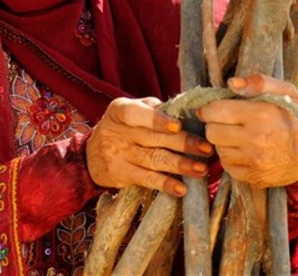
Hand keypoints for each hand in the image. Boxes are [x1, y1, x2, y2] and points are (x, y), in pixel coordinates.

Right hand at [86, 96, 212, 196]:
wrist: (90, 156)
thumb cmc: (121, 128)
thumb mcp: (129, 111)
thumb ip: (152, 109)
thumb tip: (184, 111)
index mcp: (120, 110)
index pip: (137, 114)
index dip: (157, 120)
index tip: (178, 126)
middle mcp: (118, 132)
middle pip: (153, 138)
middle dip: (182, 144)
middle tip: (206, 148)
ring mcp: (119, 155)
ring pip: (153, 159)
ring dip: (180, 165)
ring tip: (202, 169)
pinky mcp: (121, 175)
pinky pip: (146, 179)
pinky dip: (165, 184)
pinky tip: (181, 188)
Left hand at [197, 74, 297, 187]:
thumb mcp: (286, 91)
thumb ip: (259, 82)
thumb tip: (231, 83)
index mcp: (261, 115)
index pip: (214, 111)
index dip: (208, 108)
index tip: (212, 108)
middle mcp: (256, 140)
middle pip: (211, 132)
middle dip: (214, 124)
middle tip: (225, 121)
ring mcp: (255, 161)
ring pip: (218, 150)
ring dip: (223, 142)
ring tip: (238, 135)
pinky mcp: (255, 177)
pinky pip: (228, 167)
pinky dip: (231, 158)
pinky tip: (244, 150)